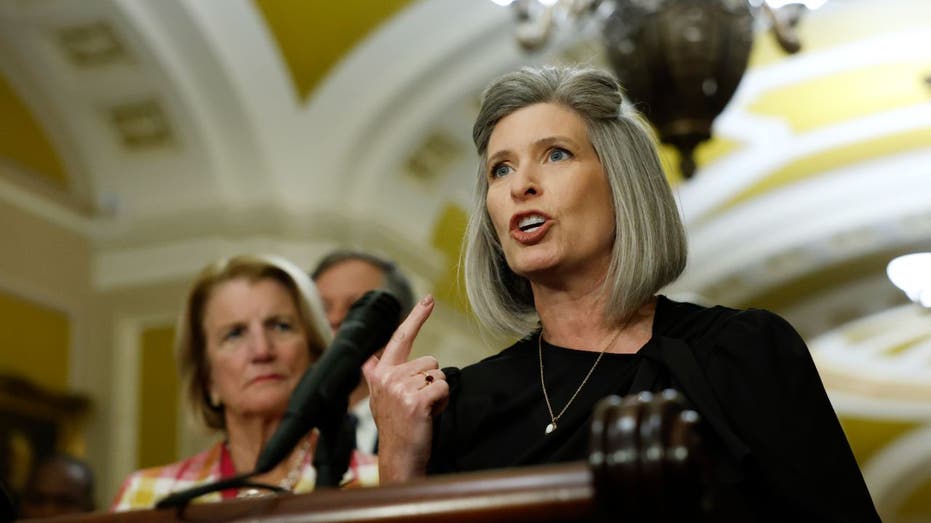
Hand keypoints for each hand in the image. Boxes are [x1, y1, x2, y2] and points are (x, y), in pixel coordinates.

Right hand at [362, 295, 448, 482]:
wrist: (399, 457)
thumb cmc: (396, 428)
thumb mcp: (380, 399)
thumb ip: (377, 377)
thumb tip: (369, 360)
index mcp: (380, 373)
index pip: (400, 338)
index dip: (416, 317)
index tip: (429, 299)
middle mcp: (386, 377)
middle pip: (430, 361)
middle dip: (432, 381)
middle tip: (419, 404)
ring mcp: (400, 388)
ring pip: (438, 374)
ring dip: (437, 393)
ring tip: (423, 411)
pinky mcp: (415, 400)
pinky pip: (443, 387)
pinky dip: (442, 402)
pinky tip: (429, 415)